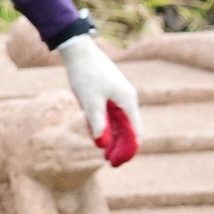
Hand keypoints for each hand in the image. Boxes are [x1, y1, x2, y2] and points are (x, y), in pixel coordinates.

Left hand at [56, 34, 141, 162]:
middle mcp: (127, 98)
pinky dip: (108, 125)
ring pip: (120, 120)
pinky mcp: (109, 91)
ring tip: (105, 151)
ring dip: (114, 136)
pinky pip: (112, 113)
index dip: (129, 149)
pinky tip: (98, 133)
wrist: (78, 51)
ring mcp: (119, 94)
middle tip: (109, 161)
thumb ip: (97, 122)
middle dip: (121, 145)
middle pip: (129, 128)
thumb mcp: (89, 101)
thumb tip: (102, 143)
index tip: (118, 162)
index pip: (136, 131)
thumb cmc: (85, 75)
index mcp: (128, 101)